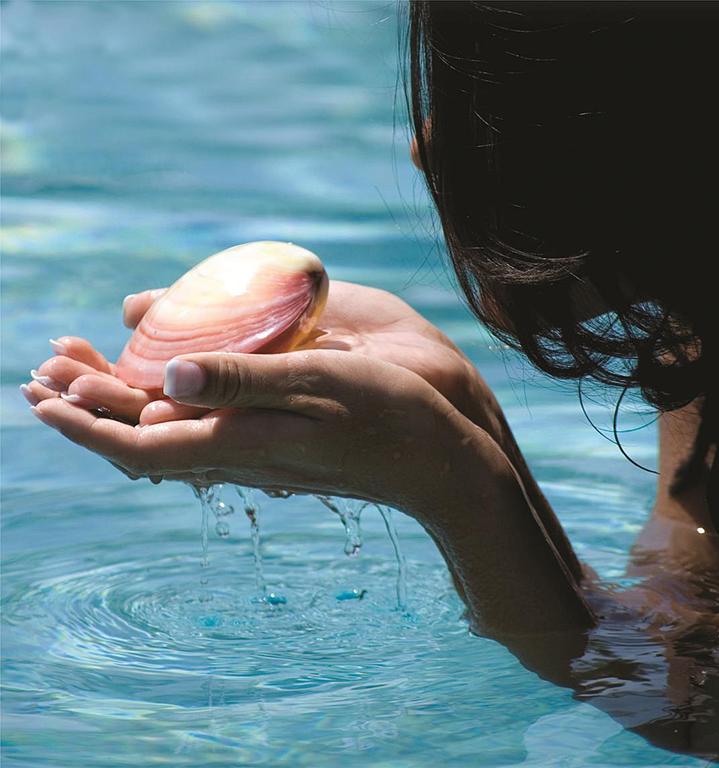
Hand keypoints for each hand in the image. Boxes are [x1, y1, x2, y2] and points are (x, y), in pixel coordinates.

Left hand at [30, 347, 476, 511]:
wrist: (436, 461)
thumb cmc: (387, 416)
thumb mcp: (318, 384)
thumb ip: (243, 381)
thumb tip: (165, 373)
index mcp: (241, 441)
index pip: (139, 441)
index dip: (84, 421)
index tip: (38, 394)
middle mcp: (240, 453)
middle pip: (144, 440)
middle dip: (90, 409)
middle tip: (47, 371)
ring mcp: (260, 453)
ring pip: (171, 436)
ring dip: (123, 407)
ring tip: (91, 374)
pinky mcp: (280, 446)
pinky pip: (204, 433)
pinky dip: (168, 408)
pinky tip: (171, 387)